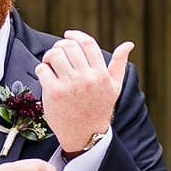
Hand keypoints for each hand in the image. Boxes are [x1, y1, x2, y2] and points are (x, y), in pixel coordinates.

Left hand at [35, 30, 133, 153]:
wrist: (86, 135)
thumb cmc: (99, 109)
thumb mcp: (114, 87)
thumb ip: (119, 64)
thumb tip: (129, 44)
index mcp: (101, 74)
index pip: (87, 43)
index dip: (76, 35)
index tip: (68, 35)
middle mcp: (86, 78)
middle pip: (69, 46)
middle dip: (60, 46)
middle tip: (57, 53)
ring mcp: (70, 85)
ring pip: (54, 55)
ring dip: (49, 55)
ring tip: (50, 62)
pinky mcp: (54, 93)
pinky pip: (42, 69)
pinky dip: (42, 69)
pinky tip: (46, 75)